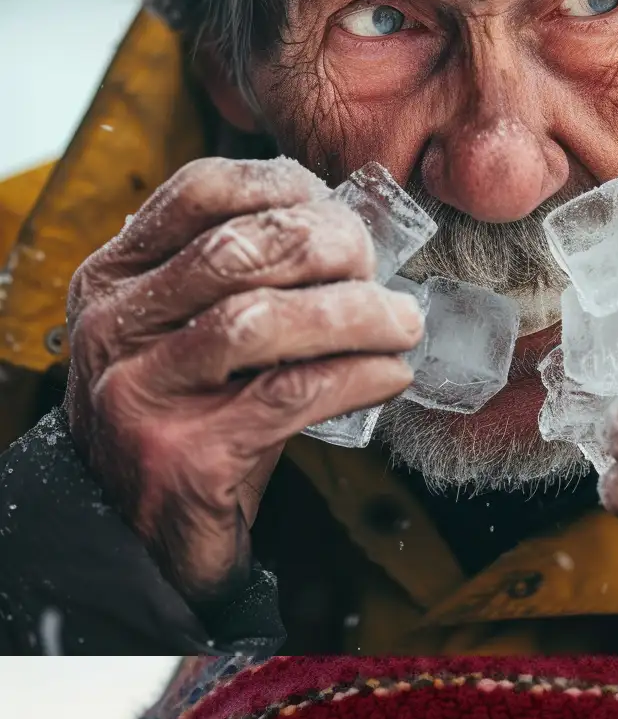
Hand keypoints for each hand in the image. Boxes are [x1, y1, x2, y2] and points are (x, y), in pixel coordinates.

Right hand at [63, 156, 423, 602]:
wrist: (142, 531)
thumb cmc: (188, 419)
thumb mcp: (186, 336)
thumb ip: (239, 283)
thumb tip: (349, 234)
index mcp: (114, 279)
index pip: (196, 191)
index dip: (282, 187)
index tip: (337, 207)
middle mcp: (118, 327)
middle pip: (239, 251)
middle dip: (329, 249)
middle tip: (380, 271)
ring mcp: (145, 391)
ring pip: (261, 321)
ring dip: (352, 315)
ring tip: (403, 324)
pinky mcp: (188, 453)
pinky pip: (290, 396)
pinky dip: (355, 378)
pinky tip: (391, 375)